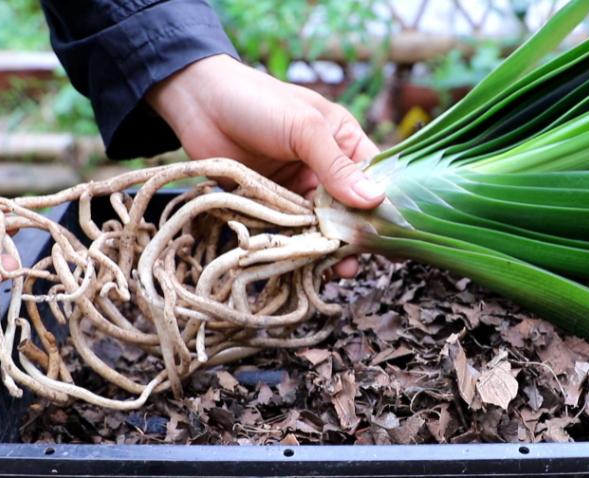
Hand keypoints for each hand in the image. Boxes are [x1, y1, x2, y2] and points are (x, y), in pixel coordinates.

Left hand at [147, 54, 384, 276]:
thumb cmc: (257, 102)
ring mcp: (297, 188)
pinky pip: (290, 230)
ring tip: (338, 271)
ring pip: (320, 224)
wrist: (197, 102)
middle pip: (349, 208)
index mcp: (343, 141)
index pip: (374, 177)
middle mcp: (324, 167)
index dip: (383, 206)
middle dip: (354, 235)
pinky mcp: (271, 204)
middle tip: (359, 261)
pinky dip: (298, 247)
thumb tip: (375, 200)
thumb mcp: (304, 129)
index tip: (392, 236)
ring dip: (328, 247)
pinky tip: (308, 266)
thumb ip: (336, 167)